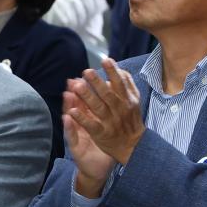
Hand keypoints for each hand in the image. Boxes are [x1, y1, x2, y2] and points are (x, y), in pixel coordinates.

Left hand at [63, 58, 143, 177]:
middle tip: (86, 71)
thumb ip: (128, 85)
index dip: (113, 72)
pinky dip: (82, 118)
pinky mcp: (102, 134)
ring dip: (87, 97)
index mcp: (128, 100)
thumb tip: (120, 70)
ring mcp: (111, 122)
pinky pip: (91, 125)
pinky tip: (71, 111)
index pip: (120, 84)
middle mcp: (120, 110)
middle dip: (97, 83)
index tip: (105, 60)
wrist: (134, 145)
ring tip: (76, 86)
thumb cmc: (131, 119)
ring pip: (98, 108)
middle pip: (108, 94)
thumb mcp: (134, 101)